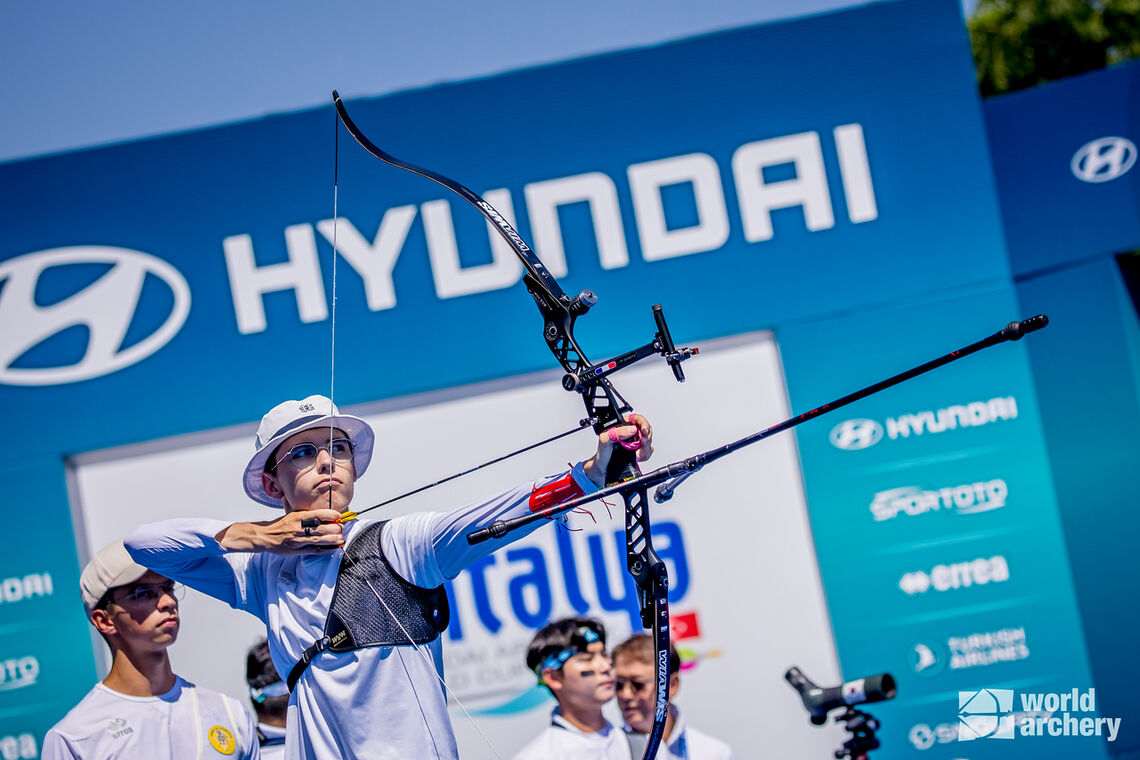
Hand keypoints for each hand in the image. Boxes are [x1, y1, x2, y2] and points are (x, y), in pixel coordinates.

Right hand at [215, 508, 345, 553]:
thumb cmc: (281, 524)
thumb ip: (307, 513)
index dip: (331, 515)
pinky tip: (333, 548)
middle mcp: (299, 528)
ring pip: (319, 540)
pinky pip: (314, 551)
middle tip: (341, 527)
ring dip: (333, 540)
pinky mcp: (297, 550)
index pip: (318, 514)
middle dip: (335, 528)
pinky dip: (325, 550)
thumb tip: (325, 511)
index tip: (339, 515)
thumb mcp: (293, 513)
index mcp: (298, 516)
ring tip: (341, 538)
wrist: (265, 536)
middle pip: (322, 528)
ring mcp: (298, 540)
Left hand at [583, 413, 653, 487]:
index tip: (644, 431)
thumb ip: (618, 432)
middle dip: (646, 438)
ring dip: (645, 449)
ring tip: (636, 454)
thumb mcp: (605, 439)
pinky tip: (636, 457)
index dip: (644, 423)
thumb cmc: (602, 451)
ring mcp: (635, 441)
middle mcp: (630, 431)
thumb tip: (632, 429)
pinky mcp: (638, 450)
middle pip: (646, 430)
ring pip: (648, 441)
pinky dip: (644, 455)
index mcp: (622, 424)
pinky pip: (648, 450)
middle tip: (642, 444)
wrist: (603, 467)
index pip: (638, 419)